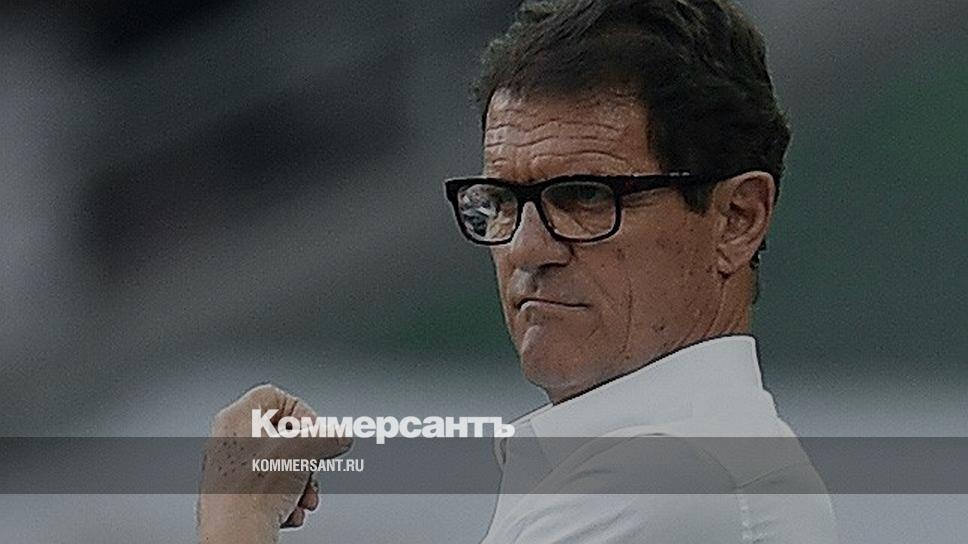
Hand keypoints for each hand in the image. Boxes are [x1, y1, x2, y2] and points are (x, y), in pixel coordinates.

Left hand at [197, 384, 350, 543]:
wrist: (235, 535)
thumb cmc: (252, 492)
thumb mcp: (304, 452)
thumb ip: (328, 437)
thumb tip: (341, 436)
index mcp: (236, 418)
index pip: (275, 396)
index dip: (301, 412)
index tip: (315, 432)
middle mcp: (228, 441)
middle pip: (281, 435)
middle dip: (306, 457)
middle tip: (313, 468)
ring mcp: (229, 469)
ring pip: (278, 464)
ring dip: (300, 481)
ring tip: (305, 496)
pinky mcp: (234, 495)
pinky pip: (268, 487)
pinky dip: (285, 497)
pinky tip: (290, 509)